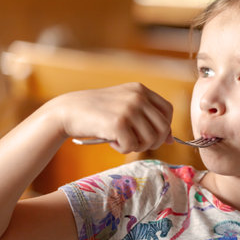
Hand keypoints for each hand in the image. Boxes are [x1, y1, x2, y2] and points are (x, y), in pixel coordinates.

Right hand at [46, 83, 173, 152]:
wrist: (68, 110)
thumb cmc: (97, 112)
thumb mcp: (125, 106)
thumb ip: (147, 118)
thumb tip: (172, 139)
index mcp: (140, 89)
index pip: (167, 111)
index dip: (166, 127)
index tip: (156, 137)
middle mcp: (137, 97)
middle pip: (163, 128)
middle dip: (153, 142)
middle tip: (136, 144)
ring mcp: (129, 109)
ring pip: (150, 140)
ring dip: (136, 146)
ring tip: (121, 140)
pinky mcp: (118, 123)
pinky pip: (132, 147)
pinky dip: (122, 149)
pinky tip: (111, 141)